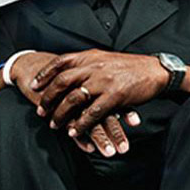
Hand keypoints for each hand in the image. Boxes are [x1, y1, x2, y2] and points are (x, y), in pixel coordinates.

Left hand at [9, 51, 141, 155]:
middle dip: (48, 97)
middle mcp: (94, 67)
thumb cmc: (131, 66)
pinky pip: (92, 113)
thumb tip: (70, 69)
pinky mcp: (115, 96)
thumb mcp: (106, 58)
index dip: (45, 74)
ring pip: (74, 99)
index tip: (34, 85)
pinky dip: (81, 125)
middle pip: (62, 81)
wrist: (155, 70)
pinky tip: (74, 133)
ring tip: (54, 124)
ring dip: (61, 114)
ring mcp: (104, 81)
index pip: (60, 62)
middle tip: (40, 110)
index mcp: (91, 56)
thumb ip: (88, 63)